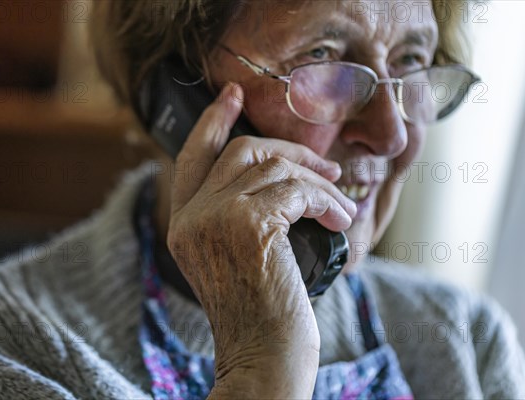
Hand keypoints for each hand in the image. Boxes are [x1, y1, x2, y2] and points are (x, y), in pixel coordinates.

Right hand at [167, 83, 355, 396]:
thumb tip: (277, 178)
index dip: (213, 121)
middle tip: (323, 163)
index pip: (192, 157)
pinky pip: (298, 190)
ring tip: (340, 201)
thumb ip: (237, 217)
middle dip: (289, 150)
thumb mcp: (236, 259)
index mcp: (183, 226)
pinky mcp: (250, 224)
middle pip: (240, 152)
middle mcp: (192, 218)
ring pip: (275, 168)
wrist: (264, 359)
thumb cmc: (260, 315)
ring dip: (318, 182)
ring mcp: (217, 218)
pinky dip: (327, 200)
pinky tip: (341, 219)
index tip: (233, 96)